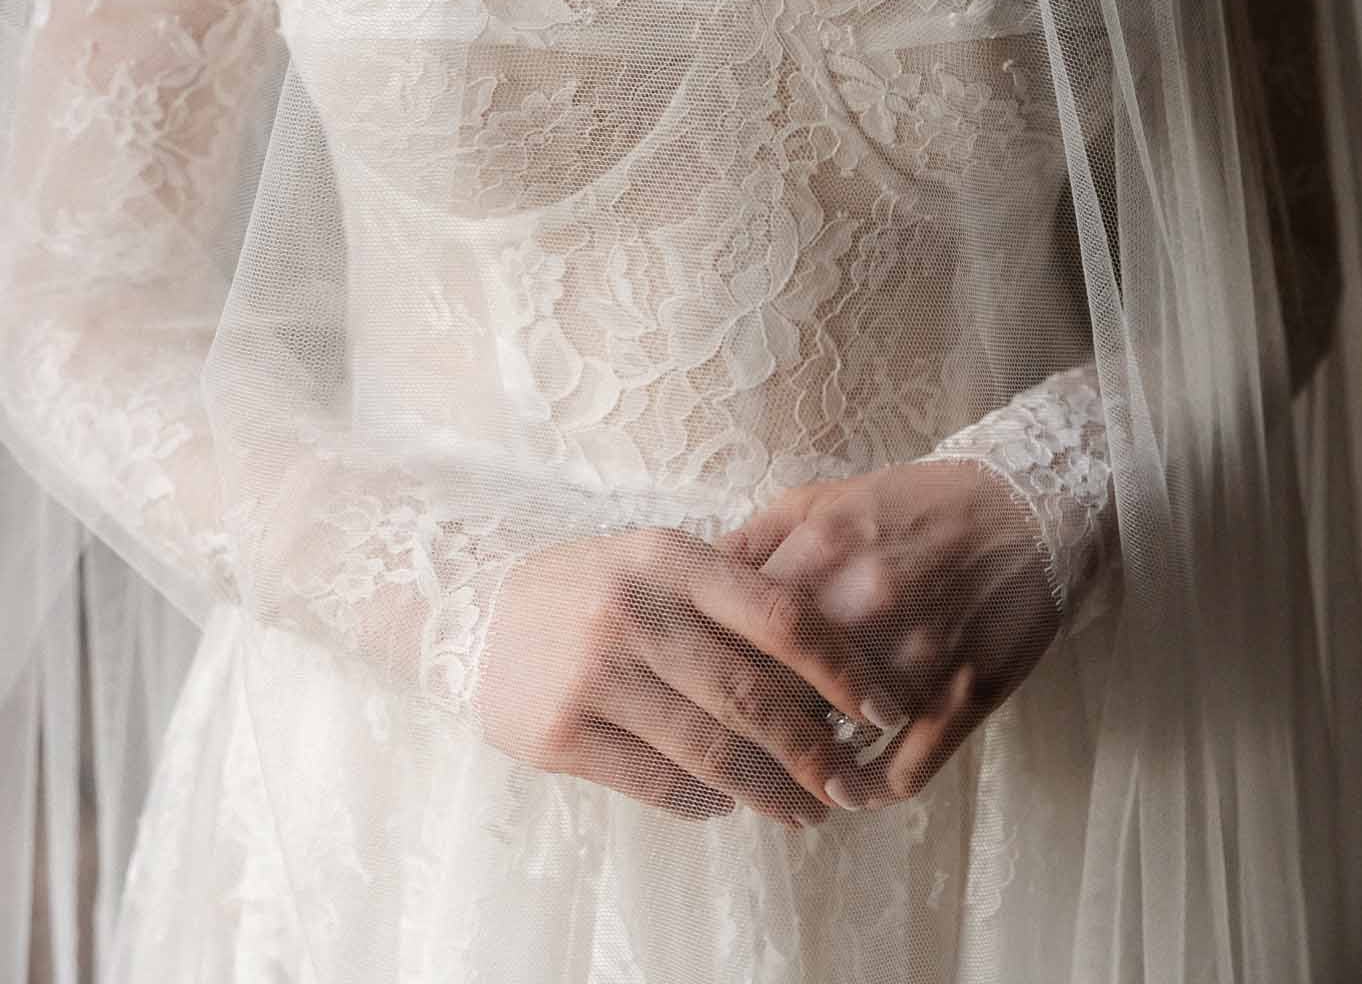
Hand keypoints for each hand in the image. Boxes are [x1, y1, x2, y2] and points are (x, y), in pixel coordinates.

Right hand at [476, 523, 921, 829]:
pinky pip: (658, 781)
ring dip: (772, 790)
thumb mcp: (657, 561)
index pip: (781, 614)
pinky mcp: (562, 732)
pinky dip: (705, 800)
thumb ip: (732, 598)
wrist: (471, 610)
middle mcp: (635, 610)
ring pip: (712, 750)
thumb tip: (830, 667)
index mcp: (670, 557)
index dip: (842, 667)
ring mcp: (595, 674)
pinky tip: (727, 804)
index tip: (884, 705)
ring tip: (807, 810)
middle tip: (856, 782)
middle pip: (754, 694)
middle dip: (819, 749)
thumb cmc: (592, 586)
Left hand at [715, 457, 1060, 809]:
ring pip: (836, 743)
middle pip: (778, 695)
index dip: (710, 675)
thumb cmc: (911, 505)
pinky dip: (868, 790)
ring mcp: (918, 655)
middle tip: (731, 754)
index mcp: (820, 552)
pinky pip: (904, 770)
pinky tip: (847, 791)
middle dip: (750, 731)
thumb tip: (689, 584)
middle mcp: (864, 604)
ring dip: (804, 768)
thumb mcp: (820, 500)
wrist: (1025, 505)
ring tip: (782, 781)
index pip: (736, 636)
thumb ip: (753, 542)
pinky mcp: (965, 695)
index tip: (696, 700)